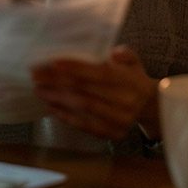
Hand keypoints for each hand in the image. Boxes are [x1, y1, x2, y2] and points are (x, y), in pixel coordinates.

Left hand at [31, 45, 158, 140]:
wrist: (149, 106)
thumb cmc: (133, 78)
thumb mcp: (134, 61)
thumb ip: (125, 53)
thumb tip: (115, 53)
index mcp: (129, 80)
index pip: (99, 74)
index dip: (75, 68)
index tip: (53, 62)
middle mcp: (125, 101)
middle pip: (86, 91)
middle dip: (58, 82)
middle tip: (37, 74)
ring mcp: (118, 120)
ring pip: (82, 108)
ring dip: (57, 98)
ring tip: (39, 88)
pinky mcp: (112, 133)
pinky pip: (85, 125)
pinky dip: (66, 116)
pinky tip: (51, 105)